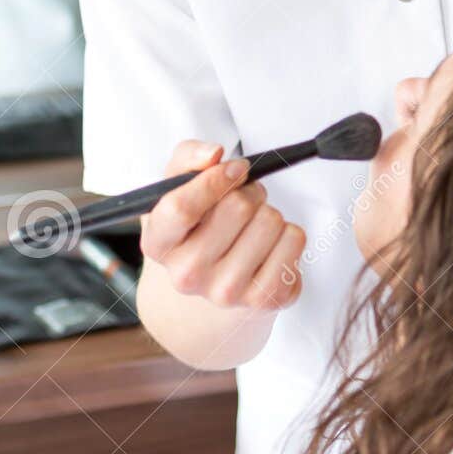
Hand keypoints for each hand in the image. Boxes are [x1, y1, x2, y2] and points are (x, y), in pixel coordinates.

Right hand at [139, 140, 306, 313]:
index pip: (181, 208)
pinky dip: (290, 233)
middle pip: (237, 207)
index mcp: (158, 244)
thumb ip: (189, 158)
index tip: (235, 169)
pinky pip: (294, 240)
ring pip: (270, 221)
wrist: (215, 280)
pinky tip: (271, 246)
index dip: (214, 179)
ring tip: (255, 226)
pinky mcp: (265, 299)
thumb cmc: (198, 225)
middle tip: (244, 201)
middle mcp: (187, 275)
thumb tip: (213, 154)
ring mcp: (227, 292)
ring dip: (268, 212)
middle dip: (248, 192)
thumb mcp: (178, 187)